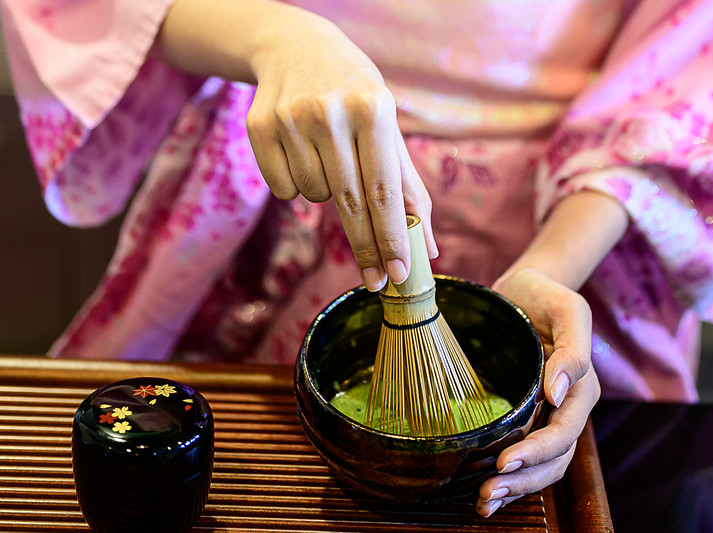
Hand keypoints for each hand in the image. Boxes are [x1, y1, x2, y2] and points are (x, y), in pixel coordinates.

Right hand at [245, 12, 435, 290]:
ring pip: (314, 196)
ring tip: (329, 156)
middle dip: (366, 248)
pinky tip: (301, 152)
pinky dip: (296, 185)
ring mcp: (290, 119)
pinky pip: (283, 189)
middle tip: (376, 279)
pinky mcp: (259, 126)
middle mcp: (330, 112)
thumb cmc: (354, 95)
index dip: (393, 237)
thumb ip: (408, 187)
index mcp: (373, 108)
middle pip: (351, 203)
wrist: (295, 47)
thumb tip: (427, 246)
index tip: (399, 273)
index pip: (384, 190)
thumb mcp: (388, 128)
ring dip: (327, 196)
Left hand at [476, 268, 599, 516]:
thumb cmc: (547, 296)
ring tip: (484, 501)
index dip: (537, 452)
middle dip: (523, 480)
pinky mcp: (525, 417)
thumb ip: (572, 349)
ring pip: (542, 466)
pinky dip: (510, 478)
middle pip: (554, 459)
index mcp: (583, 388)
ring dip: (516, 488)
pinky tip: (487, 493)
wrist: (525, 289)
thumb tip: (558, 392)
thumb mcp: (567, 310)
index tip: (504, 462)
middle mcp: (567, 409)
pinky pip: (524, 455)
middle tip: (487, 492)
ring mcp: (547, 416)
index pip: (564, 433)